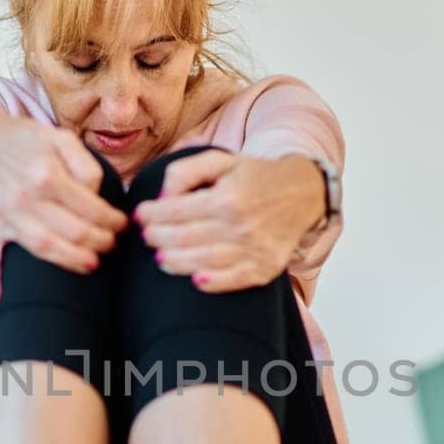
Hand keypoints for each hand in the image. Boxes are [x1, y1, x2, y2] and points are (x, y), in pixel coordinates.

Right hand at [0, 108, 128, 308]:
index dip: (112, 221)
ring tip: (90, 265)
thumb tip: (98, 195)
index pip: (91, 208)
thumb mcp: (60, 137)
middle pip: (72, 231)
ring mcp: (3, 214)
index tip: (121, 226)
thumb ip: (85, 165)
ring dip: (70, 261)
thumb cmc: (24, 141)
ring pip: (43, 247)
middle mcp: (25, 196)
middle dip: (99, 243)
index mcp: (47, 173)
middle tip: (110, 246)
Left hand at [131, 149, 326, 292]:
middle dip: (157, 238)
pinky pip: (235, 280)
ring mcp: (255, 250)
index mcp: (227, 197)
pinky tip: (195, 280)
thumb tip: (161, 199)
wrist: (304, 193)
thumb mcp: (220, 160)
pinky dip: (213, 283)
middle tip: (146, 237)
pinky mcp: (266, 268)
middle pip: (183, 239)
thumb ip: (185, 172)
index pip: (175, 212)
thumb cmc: (255, 176)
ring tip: (160, 257)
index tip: (140, 216)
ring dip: (175, 262)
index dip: (151, 216)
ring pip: (202, 262)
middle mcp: (241, 225)